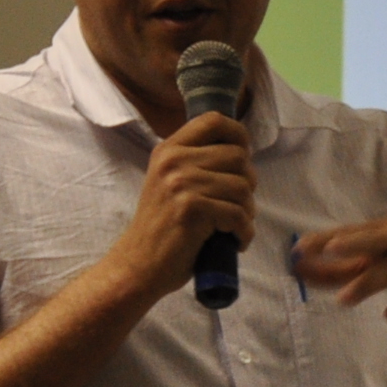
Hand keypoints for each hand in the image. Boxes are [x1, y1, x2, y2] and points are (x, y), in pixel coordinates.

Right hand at [110, 113, 254, 297]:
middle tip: (238, 206)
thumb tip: (243, 154)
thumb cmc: (162, 228)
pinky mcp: (191, 208)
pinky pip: (238, 214)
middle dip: (248, 183)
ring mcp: (181, 182)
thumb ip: (197, 163)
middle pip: (238, 156)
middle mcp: (173, 160)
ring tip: (234, 226)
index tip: (243, 159)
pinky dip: (244, 232)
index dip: (238, 136)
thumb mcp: (172, 182)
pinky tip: (234, 241)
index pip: (214, 120)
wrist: (137, 266)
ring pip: (243, 186)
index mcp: (169, 149)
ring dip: (248, 211)